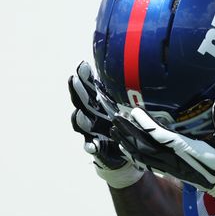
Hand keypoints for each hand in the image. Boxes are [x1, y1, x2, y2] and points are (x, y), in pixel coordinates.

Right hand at [69, 61, 142, 187]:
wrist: (128, 150)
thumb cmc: (127, 123)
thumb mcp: (130, 105)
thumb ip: (130, 90)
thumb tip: (140, 68)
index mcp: (99, 103)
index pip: (89, 87)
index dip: (84, 76)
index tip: (84, 65)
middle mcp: (93, 115)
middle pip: (82, 101)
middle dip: (77, 91)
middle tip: (74, 79)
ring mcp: (93, 132)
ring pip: (82, 124)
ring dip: (81, 119)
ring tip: (80, 113)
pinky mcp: (98, 148)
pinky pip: (93, 147)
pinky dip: (91, 146)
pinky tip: (92, 145)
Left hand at [111, 99, 214, 211]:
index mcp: (188, 151)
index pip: (162, 137)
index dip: (147, 125)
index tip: (135, 112)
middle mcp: (176, 161)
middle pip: (146, 147)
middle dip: (130, 133)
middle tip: (117, 119)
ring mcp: (172, 168)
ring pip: (144, 156)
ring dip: (129, 143)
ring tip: (116, 131)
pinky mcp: (172, 172)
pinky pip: (148, 164)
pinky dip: (135, 155)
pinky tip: (127, 149)